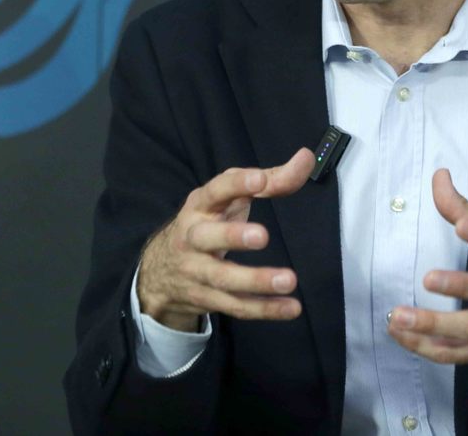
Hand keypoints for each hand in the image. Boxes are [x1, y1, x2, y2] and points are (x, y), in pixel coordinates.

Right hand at [136, 148, 315, 331]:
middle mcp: (194, 236)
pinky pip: (236, 306)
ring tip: (288, 279)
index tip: (260, 180)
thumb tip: (306, 158)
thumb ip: (272, 179)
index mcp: (201, 205)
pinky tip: (291, 308)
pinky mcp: (207, 298)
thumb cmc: (209, 221)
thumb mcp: (231, 198)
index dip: (236, 185)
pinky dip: (265, 309)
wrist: (161, 271)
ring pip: (223, 278)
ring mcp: (197, 270)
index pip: (216, 190)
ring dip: (256, 281)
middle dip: (233, 236)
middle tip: (263, 236)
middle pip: (207, 237)